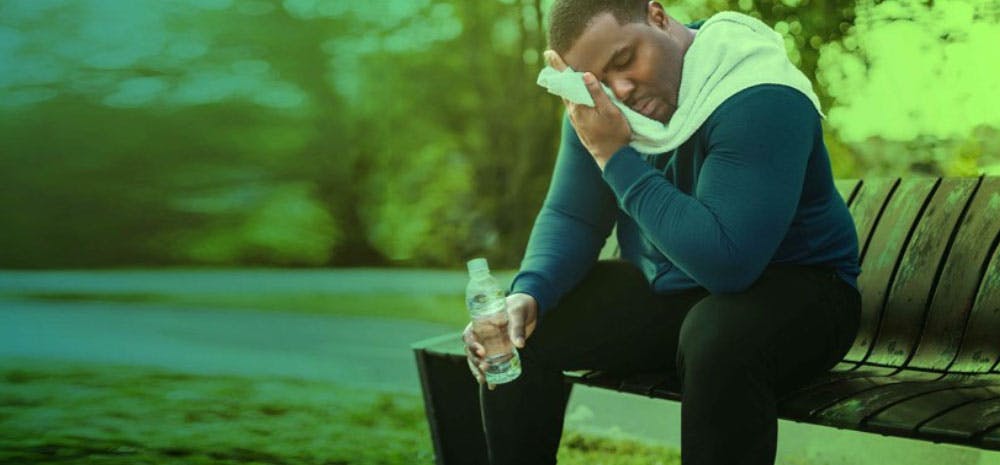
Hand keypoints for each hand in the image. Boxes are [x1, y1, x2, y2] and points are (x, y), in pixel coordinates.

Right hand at [463, 293, 537, 389]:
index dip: (471, 345)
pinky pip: (491, 364)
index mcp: (480, 323)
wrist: (530, 308)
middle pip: (471, 350)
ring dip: (478, 370)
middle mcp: (482, 335)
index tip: (482, 352)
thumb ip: (517, 328)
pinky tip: (492, 385)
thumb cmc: (520, 306)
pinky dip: (490, 375)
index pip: (469, 335)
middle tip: (485, 368)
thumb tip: (520, 345)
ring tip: (484, 380)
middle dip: (475, 361)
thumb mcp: (518, 314)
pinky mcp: (499, 352)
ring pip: (478, 360)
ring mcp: (490, 344)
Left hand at [544, 50, 630, 169]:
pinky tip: (571, 89)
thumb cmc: (615, 134)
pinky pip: (572, 102)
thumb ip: (597, 93)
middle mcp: (573, 111)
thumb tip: (585, 75)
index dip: (558, 65)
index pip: (566, 80)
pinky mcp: (580, 123)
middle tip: (550, 55)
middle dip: (557, 70)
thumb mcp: (610, 112)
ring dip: (563, 81)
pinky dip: (569, 91)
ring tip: (559, 69)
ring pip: (567, 95)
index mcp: (579, 106)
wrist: (612, 158)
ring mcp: (575, 118)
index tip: (549, 52)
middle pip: (563, 86)